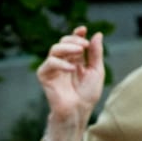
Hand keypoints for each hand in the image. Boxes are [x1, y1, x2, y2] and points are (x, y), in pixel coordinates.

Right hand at [35, 25, 104, 140]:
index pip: (73, 42)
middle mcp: (63, 62)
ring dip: (67, 47)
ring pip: (54, 49)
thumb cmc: (87, 94)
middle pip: (63, 42)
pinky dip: (60, 63)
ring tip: (79, 52)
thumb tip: (97, 34)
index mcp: (75, 60)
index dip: (76, 34)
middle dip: (73, 41)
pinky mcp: (45, 76)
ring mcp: (53, 69)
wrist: (78, 111)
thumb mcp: (97, 70)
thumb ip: (96, 53)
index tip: (83, 29)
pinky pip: (49, 64)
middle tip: (84, 46)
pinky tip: (71, 69)